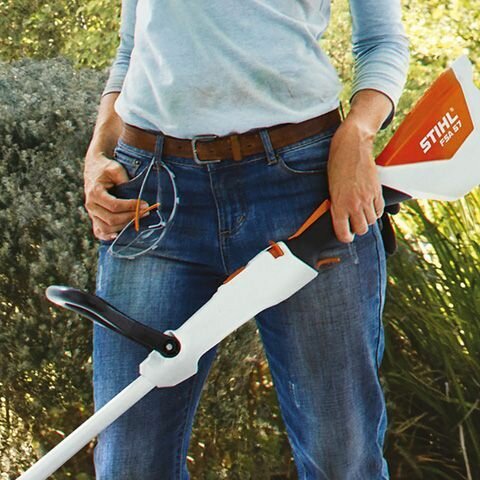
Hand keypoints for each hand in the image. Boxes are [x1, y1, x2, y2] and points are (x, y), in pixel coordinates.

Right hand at [83, 151, 147, 240]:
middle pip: (111, 219)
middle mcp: (91, 205)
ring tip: (138, 219)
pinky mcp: (94, 217)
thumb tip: (135, 195)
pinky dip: (107, 236)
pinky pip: (99, 231)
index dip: (130, 207)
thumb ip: (123, 179)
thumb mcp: (115, 168)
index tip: (145, 204)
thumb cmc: (106, 167)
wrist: (94, 167)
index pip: (114, 205)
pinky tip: (117, 236)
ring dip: (124, 226)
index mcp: (95, 192)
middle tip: (146, 212)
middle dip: (130, 217)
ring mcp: (91, 213)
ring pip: (106, 228)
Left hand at [327, 117, 383, 242]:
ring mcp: (367, 198)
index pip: (343, 232)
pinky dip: (376, 211)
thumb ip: (337, 204)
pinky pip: (379, 210)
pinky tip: (370, 205)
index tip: (346, 236)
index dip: (345, 237)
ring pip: (371, 221)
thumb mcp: (331, 188)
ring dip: (367, 219)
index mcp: (339, 205)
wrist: (351, 147)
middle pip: (361, 229)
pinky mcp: (377, 191)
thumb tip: (341, 217)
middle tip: (354, 223)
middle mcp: (354, 204)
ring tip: (362, 212)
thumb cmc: (337, 165)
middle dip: (357, 228)